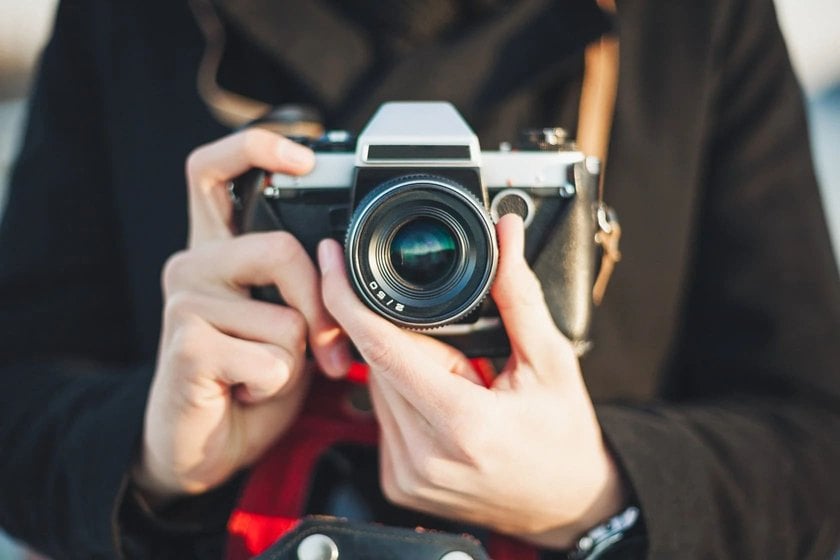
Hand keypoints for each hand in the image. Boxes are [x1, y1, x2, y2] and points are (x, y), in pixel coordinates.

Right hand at [133, 129, 350, 503]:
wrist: (204, 445)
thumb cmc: (249, 380)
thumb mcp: (287, 326)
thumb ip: (306, 289)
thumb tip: (346, 276)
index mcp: (218, 249)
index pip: (214, 169)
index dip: (256, 147)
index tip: (303, 157)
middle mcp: (194, 264)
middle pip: (282, 248)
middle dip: (320, 309)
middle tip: (324, 352)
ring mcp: (184, 301)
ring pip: (286, 318)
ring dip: (294, 361)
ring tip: (262, 374)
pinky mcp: (185, 344)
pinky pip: (271, 360)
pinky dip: (275, 386)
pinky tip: (244, 392)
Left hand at [318, 214, 625, 547]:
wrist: (565, 503)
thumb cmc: (562, 437)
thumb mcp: (550, 360)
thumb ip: (518, 296)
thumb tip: (505, 234)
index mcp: (463, 423)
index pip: (382, 348)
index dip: (348, 297)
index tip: (332, 259)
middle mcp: (424, 456)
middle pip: (379, 364)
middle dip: (405, 336)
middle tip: (460, 351)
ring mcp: (407, 476)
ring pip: (377, 389)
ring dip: (405, 368)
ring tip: (462, 382)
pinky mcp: (398, 484)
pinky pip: (383, 419)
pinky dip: (404, 397)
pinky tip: (446, 405)